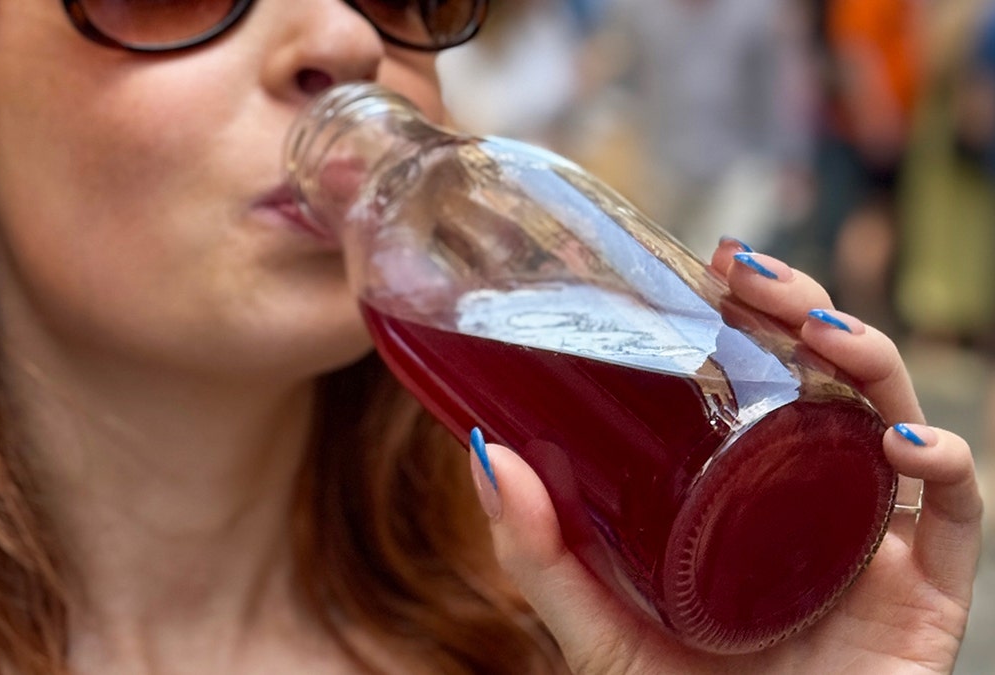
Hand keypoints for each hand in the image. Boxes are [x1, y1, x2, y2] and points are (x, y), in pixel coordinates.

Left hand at [469, 241, 982, 673]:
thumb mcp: (594, 623)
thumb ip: (539, 551)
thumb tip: (481, 449)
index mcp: (741, 493)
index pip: (759, 381)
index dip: (747, 317)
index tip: (711, 266)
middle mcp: (807, 502)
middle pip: (825, 381)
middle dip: (802, 310)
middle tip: (752, 271)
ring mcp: (866, 542)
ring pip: (890, 420)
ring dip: (867, 358)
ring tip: (818, 328)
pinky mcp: (921, 595)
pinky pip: (952, 517)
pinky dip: (944, 466)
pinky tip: (898, 440)